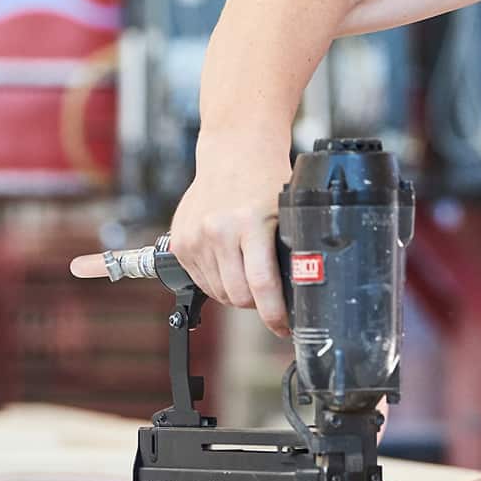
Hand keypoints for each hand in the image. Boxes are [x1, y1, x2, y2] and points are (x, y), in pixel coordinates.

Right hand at [167, 134, 291, 335]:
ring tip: (248, 270)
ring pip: (218, 292)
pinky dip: (217, 280)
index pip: (261, 285)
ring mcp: (195, 237)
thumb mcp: (286, 212)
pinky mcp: (180, 242)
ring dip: (235, 292)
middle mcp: (218, 231)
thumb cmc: (266, 180)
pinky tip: (229, 262)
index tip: (284, 328)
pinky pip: (200, 280)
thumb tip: (301, 293)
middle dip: (256, 304)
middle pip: (237, 296)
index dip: (275, 315)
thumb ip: (288, 250)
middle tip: (269, 294)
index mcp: (251, 223)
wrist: (233, 152)